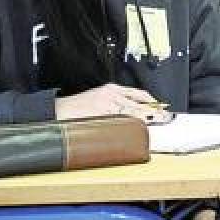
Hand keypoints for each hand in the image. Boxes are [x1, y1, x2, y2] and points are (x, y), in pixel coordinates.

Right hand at [54, 83, 172, 123]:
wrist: (56, 110)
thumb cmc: (76, 107)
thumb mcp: (99, 97)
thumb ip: (115, 103)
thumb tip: (134, 114)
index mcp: (112, 89)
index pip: (138, 94)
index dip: (151, 101)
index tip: (161, 107)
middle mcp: (111, 95)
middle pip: (138, 104)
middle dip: (152, 112)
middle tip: (164, 118)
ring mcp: (106, 106)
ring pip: (131, 113)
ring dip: (144, 120)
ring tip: (155, 125)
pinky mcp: (100, 116)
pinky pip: (119, 122)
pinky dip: (128, 126)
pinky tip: (136, 130)